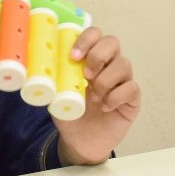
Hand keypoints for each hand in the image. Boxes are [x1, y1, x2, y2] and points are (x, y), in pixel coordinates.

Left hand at [54, 27, 140, 164]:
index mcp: (89, 58)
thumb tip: (42, 63)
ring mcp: (122, 80)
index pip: (94, 34)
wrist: (80, 141)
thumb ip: (54, 77)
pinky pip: (131, 88)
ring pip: (124, 64)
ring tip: (94, 96)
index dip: (86, 39)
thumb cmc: (70, 113)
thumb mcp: (56, 93)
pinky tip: (105, 107)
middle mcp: (108, 64)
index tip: (73, 55)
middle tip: (86, 75)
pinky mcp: (132, 98)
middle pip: (112, 42)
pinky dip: (116, 96)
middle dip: (98, 55)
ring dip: (105, 79)